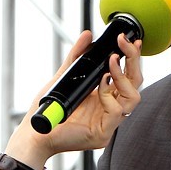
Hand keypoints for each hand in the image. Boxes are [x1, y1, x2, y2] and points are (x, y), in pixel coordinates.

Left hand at [6, 30, 142, 165]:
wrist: (36, 131)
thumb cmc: (50, 108)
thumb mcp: (64, 76)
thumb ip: (76, 56)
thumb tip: (88, 35)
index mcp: (105, 96)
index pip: (128, 76)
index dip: (132, 59)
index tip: (129, 41)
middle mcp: (111, 109)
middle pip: (135, 84)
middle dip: (133, 61)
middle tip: (123, 45)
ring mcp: (109, 122)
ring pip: (133, 98)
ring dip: (122, 77)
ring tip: (110, 64)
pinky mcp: (102, 134)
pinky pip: (116, 112)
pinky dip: (108, 95)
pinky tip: (100, 85)